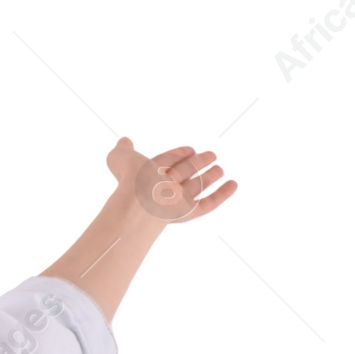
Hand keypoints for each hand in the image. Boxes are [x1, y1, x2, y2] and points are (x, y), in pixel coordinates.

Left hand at [107, 136, 237, 223]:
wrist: (140, 201)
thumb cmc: (130, 179)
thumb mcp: (121, 158)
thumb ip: (122, 150)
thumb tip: (124, 141)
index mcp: (148, 175)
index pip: (166, 162)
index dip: (176, 154)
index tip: (190, 148)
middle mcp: (162, 189)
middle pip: (183, 174)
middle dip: (196, 164)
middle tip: (210, 155)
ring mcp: (175, 201)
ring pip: (195, 188)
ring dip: (209, 177)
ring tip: (220, 168)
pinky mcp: (187, 212)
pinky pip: (207, 204)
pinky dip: (222, 194)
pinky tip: (233, 184)